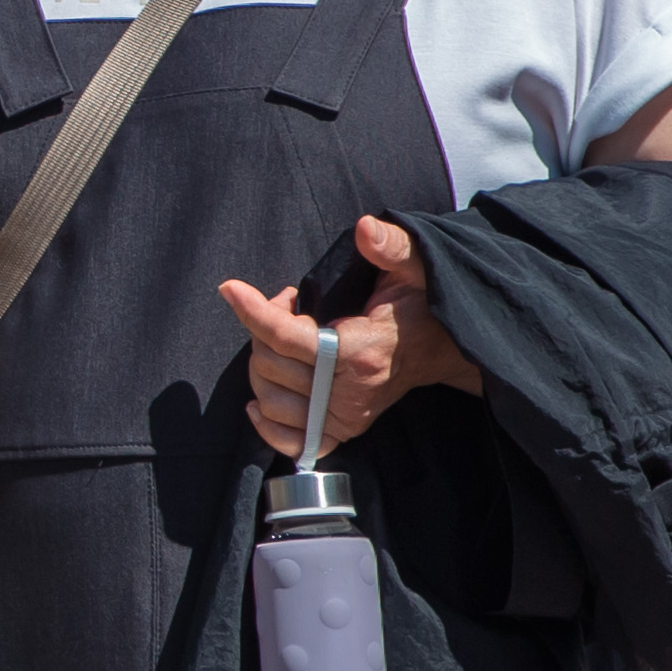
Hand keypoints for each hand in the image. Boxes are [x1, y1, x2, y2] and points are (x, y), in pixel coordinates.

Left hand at [218, 214, 475, 458]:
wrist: (441, 349)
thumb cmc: (419, 306)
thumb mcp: (415, 267)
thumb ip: (391, 245)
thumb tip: (364, 228)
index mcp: (363, 352)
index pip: (288, 338)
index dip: (253, 311)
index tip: (230, 288)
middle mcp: (351, 393)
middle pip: (271, 366)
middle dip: (263, 331)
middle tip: (285, 309)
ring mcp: (345, 418)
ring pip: (269, 400)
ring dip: (262, 367)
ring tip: (283, 341)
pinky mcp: (342, 432)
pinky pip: (290, 441)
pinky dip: (267, 421)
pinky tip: (264, 396)